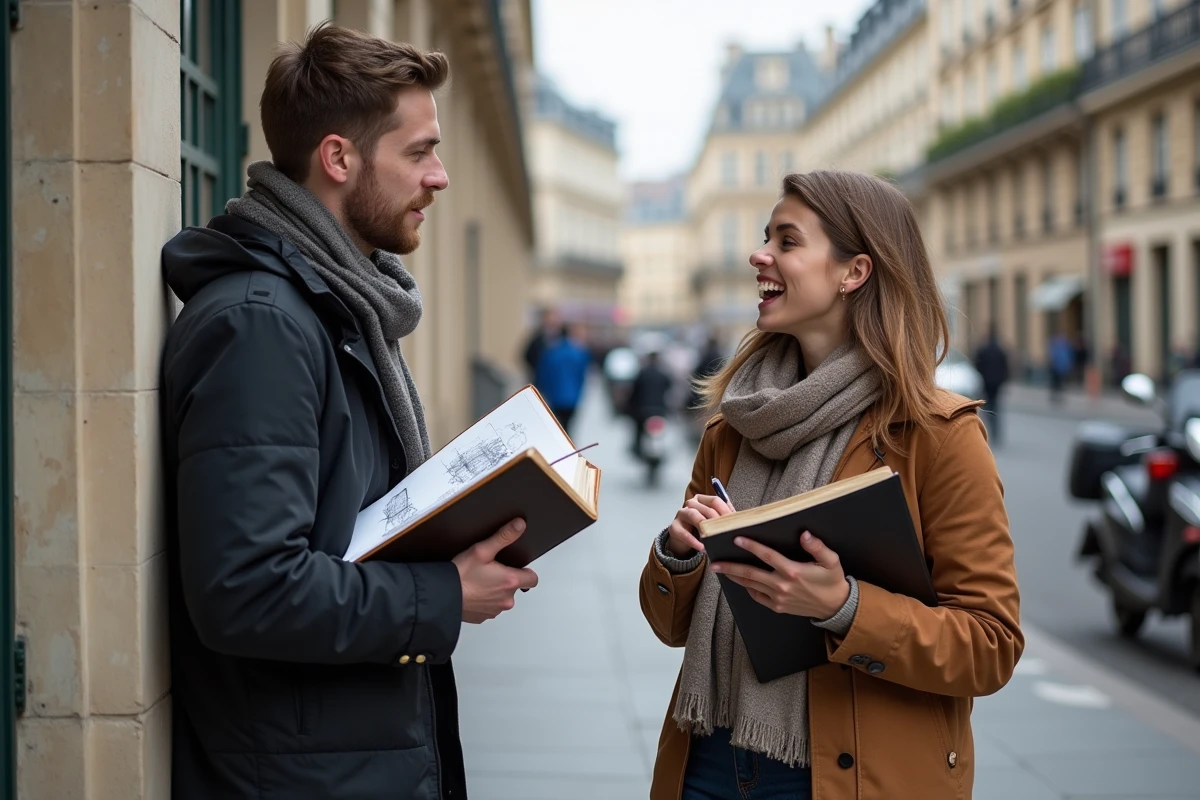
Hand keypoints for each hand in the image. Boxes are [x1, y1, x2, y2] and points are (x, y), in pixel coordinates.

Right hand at [453, 518, 538, 623]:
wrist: (441, 596)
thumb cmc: (460, 575)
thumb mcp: (482, 550)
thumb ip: (504, 537)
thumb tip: (519, 525)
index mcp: (510, 581)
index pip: (533, 579)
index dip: (526, 571)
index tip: (516, 566)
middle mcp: (506, 599)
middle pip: (516, 588)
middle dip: (506, 580)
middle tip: (490, 571)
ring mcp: (495, 610)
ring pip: (502, 598)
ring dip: (495, 591)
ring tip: (478, 581)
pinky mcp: (483, 617)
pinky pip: (489, 607)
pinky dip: (484, 600)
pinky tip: (473, 592)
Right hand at [665, 494, 735, 557]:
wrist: (683, 539)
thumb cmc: (700, 527)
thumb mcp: (712, 521)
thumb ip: (723, 517)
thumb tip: (739, 520)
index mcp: (702, 499)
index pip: (715, 500)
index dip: (725, 510)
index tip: (733, 521)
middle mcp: (691, 503)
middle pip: (706, 508)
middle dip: (717, 520)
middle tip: (725, 531)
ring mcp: (681, 514)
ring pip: (693, 515)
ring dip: (704, 527)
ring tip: (712, 537)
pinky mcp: (674, 527)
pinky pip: (684, 533)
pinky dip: (693, 541)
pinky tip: (702, 547)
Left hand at [710, 531, 849, 618]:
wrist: (836, 607)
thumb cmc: (832, 581)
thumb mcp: (831, 561)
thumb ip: (818, 547)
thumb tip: (805, 534)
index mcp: (793, 571)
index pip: (767, 556)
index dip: (751, 546)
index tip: (736, 538)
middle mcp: (782, 586)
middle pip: (750, 574)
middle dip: (730, 567)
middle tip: (713, 563)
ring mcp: (778, 598)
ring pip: (750, 585)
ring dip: (734, 577)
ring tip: (719, 570)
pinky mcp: (778, 607)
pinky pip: (757, 597)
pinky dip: (747, 588)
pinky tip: (739, 581)